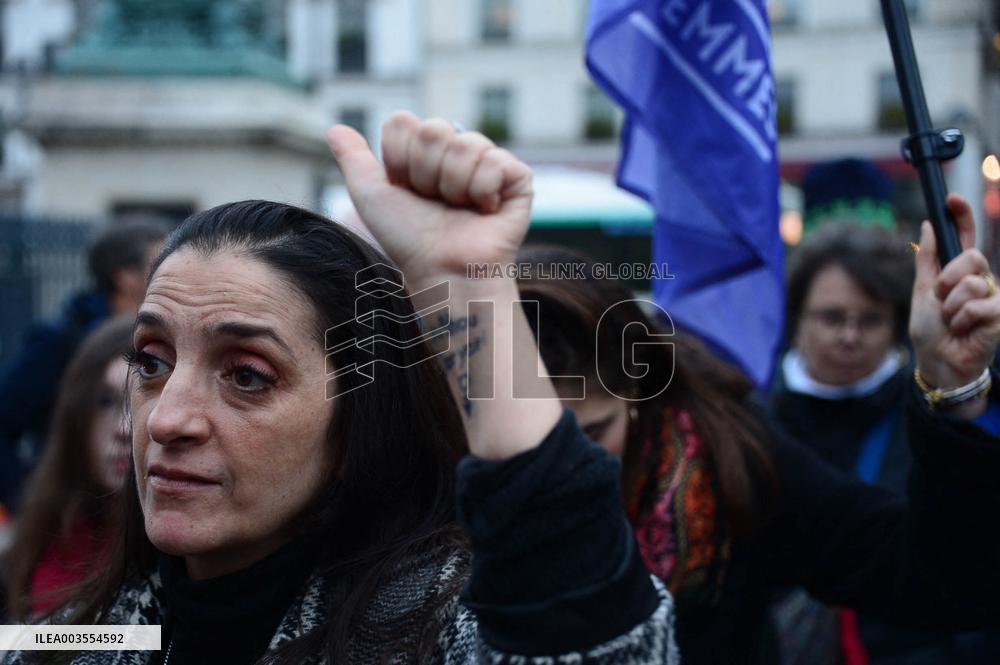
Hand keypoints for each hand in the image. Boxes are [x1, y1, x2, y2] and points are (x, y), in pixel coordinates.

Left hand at [326, 112, 531, 290]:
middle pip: (433, 129)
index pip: (403, 122)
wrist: (443, 268)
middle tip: (434, 201)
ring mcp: (488, 162)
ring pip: (465, 143)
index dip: (398, 159)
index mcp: (424, 152)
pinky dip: (483, 190)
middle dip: (425, 173)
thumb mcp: (372, 197)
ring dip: (453, 185)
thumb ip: (354, 159)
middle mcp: (456, 151)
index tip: (405, 189)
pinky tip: (484, 210)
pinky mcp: (517, 177)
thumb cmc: (409, 239)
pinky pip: (495, 160)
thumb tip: (335, 128)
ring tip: (459, 209)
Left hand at [910, 194, 999, 401]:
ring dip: (950, 307)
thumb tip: (927, 225)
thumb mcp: (922, 290)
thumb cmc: (931, 330)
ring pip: (971, 284)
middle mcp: (981, 278)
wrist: (938, 361)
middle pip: (971, 257)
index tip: (952, 199)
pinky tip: (963, 330)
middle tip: (941, 299)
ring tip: (951, 321)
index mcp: (960, 271)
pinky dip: (962, 320)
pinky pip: (977, 306)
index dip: (962, 216)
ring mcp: (993, 295)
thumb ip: (927, 259)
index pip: (966, 237)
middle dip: (947, 279)